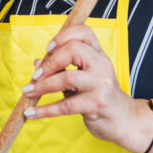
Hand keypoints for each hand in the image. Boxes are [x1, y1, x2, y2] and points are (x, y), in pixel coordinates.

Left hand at [22, 25, 147, 149]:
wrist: (123, 120)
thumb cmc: (98, 96)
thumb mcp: (82, 78)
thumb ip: (61, 68)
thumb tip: (37, 63)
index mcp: (99, 54)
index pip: (84, 32)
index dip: (63, 36)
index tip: (48, 48)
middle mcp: (102, 65)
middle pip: (74, 50)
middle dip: (49, 62)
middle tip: (35, 76)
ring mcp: (101, 84)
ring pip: (68, 77)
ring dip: (43, 86)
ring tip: (28, 91)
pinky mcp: (97, 104)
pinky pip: (66, 106)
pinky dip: (45, 110)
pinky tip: (31, 113)